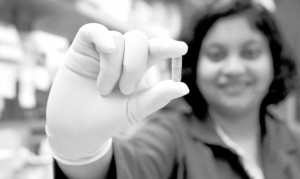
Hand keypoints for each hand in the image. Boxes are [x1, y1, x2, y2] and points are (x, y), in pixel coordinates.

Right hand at [46, 23, 188, 164]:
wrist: (75, 128)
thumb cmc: (106, 120)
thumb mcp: (134, 110)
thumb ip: (157, 97)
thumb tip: (184, 87)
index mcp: (138, 69)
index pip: (154, 50)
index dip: (167, 47)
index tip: (181, 48)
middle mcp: (121, 57)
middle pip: (137, 39)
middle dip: (134, 64)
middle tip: (125, 90)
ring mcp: (101, 51)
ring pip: (117, 39)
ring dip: (113, 66)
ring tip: (103, 89)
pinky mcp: (81, 48)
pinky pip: (93, 30)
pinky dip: (101, 36)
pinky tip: (107, 49)